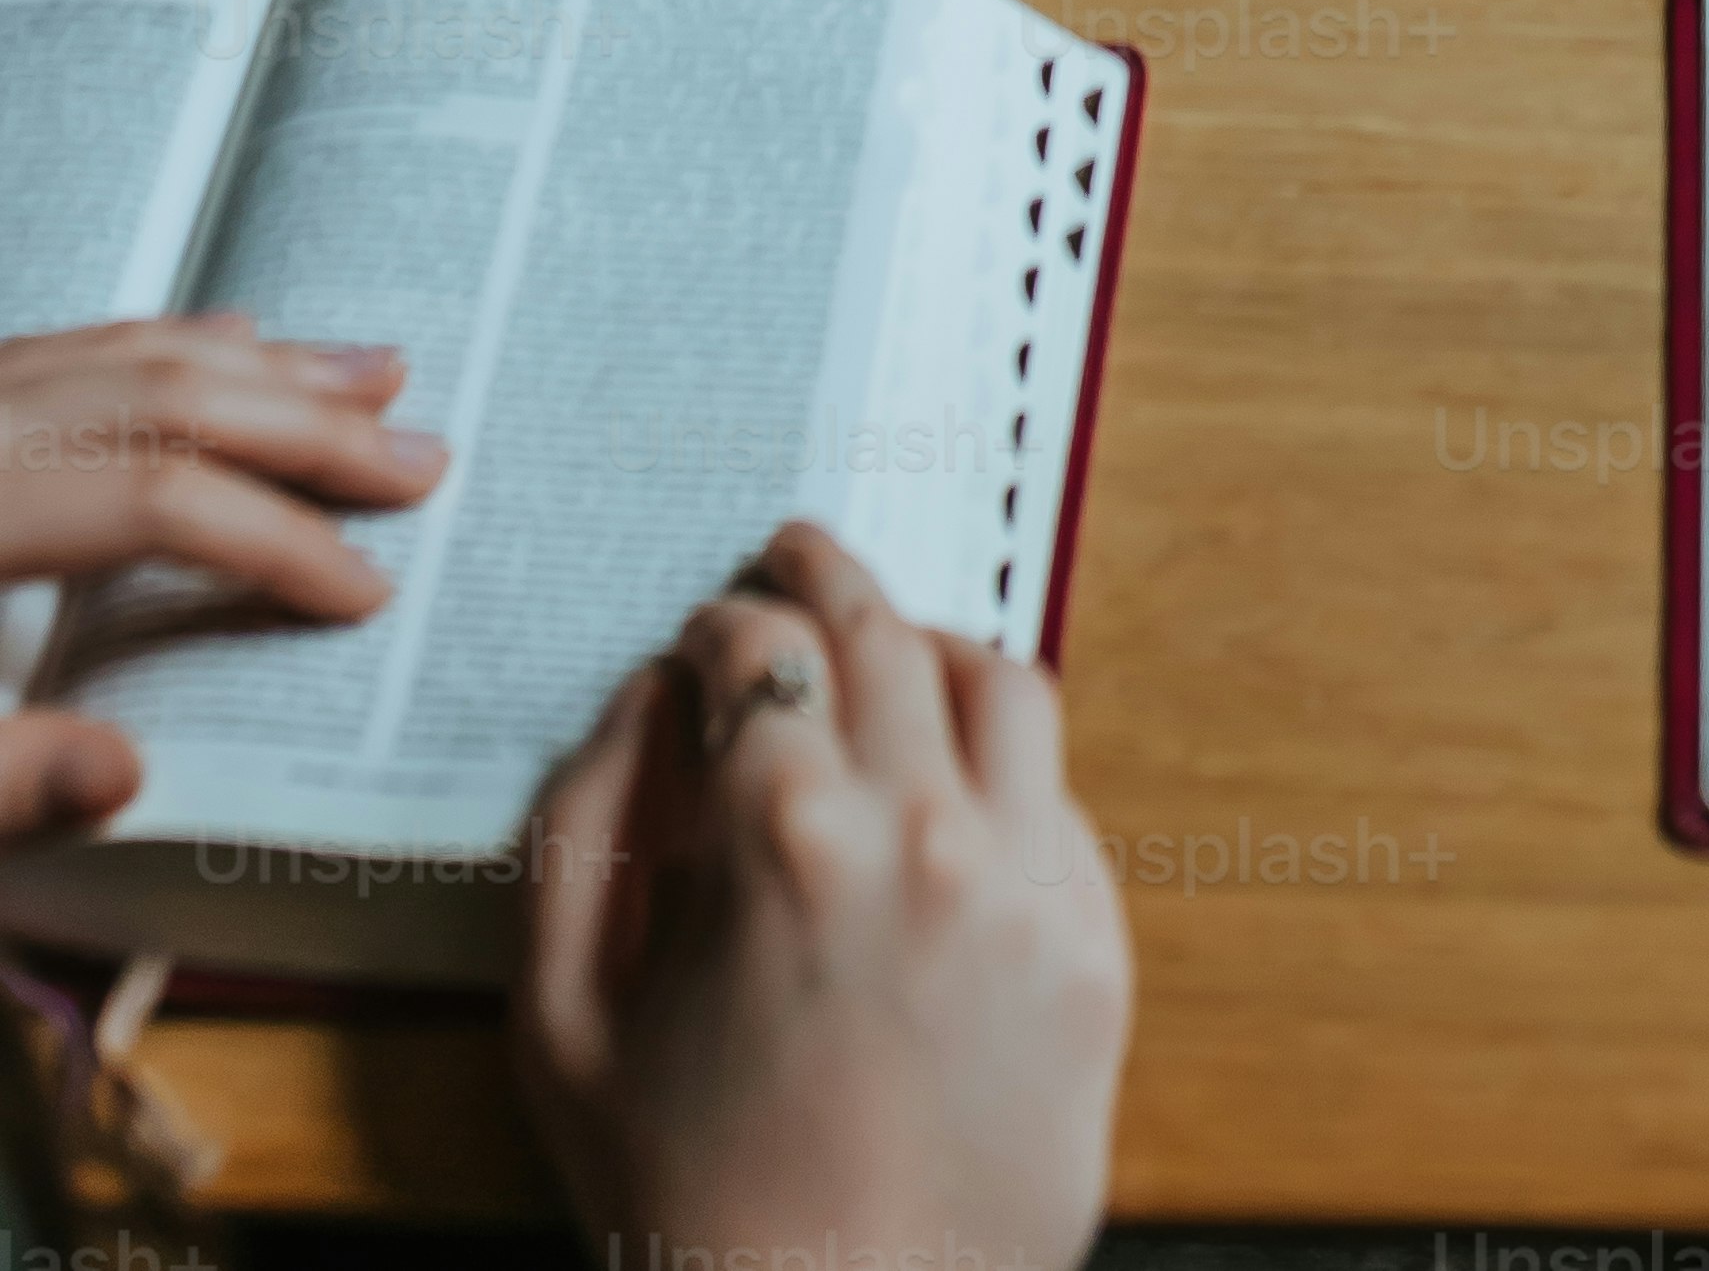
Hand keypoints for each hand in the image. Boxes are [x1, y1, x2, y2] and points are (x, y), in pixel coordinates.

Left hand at [0, 315, 446, 842]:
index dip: (274, 543)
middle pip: (166, 399)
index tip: (369, 595)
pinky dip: (172, 338)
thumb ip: (0, 782)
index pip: (156, 503)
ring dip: (262, 365)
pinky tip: (234, 339)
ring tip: (377, 372)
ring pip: (132, 349)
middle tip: (424, 457)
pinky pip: (82, 338)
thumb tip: (131, 776)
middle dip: (309, 426)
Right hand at [515, 522, 1130, 1270]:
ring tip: (889, 654)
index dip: (724, 625)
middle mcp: (924, 831)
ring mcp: (1026, 886)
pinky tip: (953, 788)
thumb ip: (579, 829)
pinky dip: (999, 767)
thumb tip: (645, 697)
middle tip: (792, 558)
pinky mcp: (1094, 948)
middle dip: (823, 579)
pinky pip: (1056, 801)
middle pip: (884, 634)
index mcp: (784, 837)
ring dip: (932, 648)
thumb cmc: (681, 1200)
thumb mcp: (563, 1020)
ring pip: (1000, 686)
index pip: (761, 652)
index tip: (707, 633)